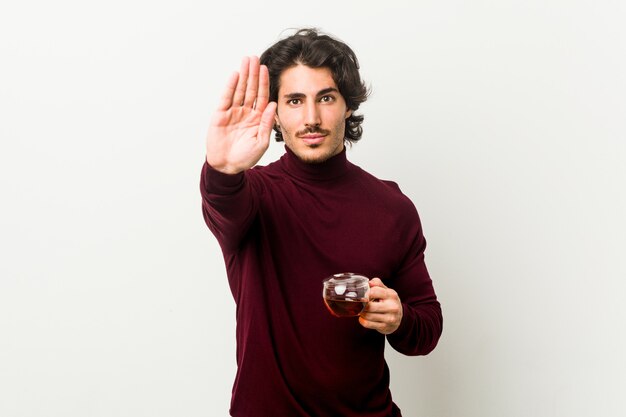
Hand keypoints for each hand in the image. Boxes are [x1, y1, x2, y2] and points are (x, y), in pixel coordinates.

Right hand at [205, 56, 277, 173]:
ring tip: (245, 60)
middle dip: (253, 74)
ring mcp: (232, 112)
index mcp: (257, 119)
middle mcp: (245, 113)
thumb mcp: (261, 142)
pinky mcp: (220, 115)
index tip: (266, 69)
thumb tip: (273, 105)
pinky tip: (235, 75)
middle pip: (250, 89)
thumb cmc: (245, 157)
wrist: (226, 167)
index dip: (264, 83)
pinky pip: (226, 98)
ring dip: (243, 75)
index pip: (262, 97)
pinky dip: (230, 86)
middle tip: (254, 58)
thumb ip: (267, 123)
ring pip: (239, 90)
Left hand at [359, 278, 402, 334]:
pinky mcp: (384, 327)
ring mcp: (389, 318)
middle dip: (362, 305)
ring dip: (362, 313)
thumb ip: (377, 284)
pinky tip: (363, 318)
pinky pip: (368, 324)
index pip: (374, 291)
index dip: (365, 293)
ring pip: (368, 315)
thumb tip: (368, 283)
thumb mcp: (387, 291)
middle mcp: (392, 307)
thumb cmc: (390, 302)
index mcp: (391, 295)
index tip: (363, 295)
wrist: (399, 318)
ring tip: (362, 310)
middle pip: (370, 306)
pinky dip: (362, 320)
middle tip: (360, 304)